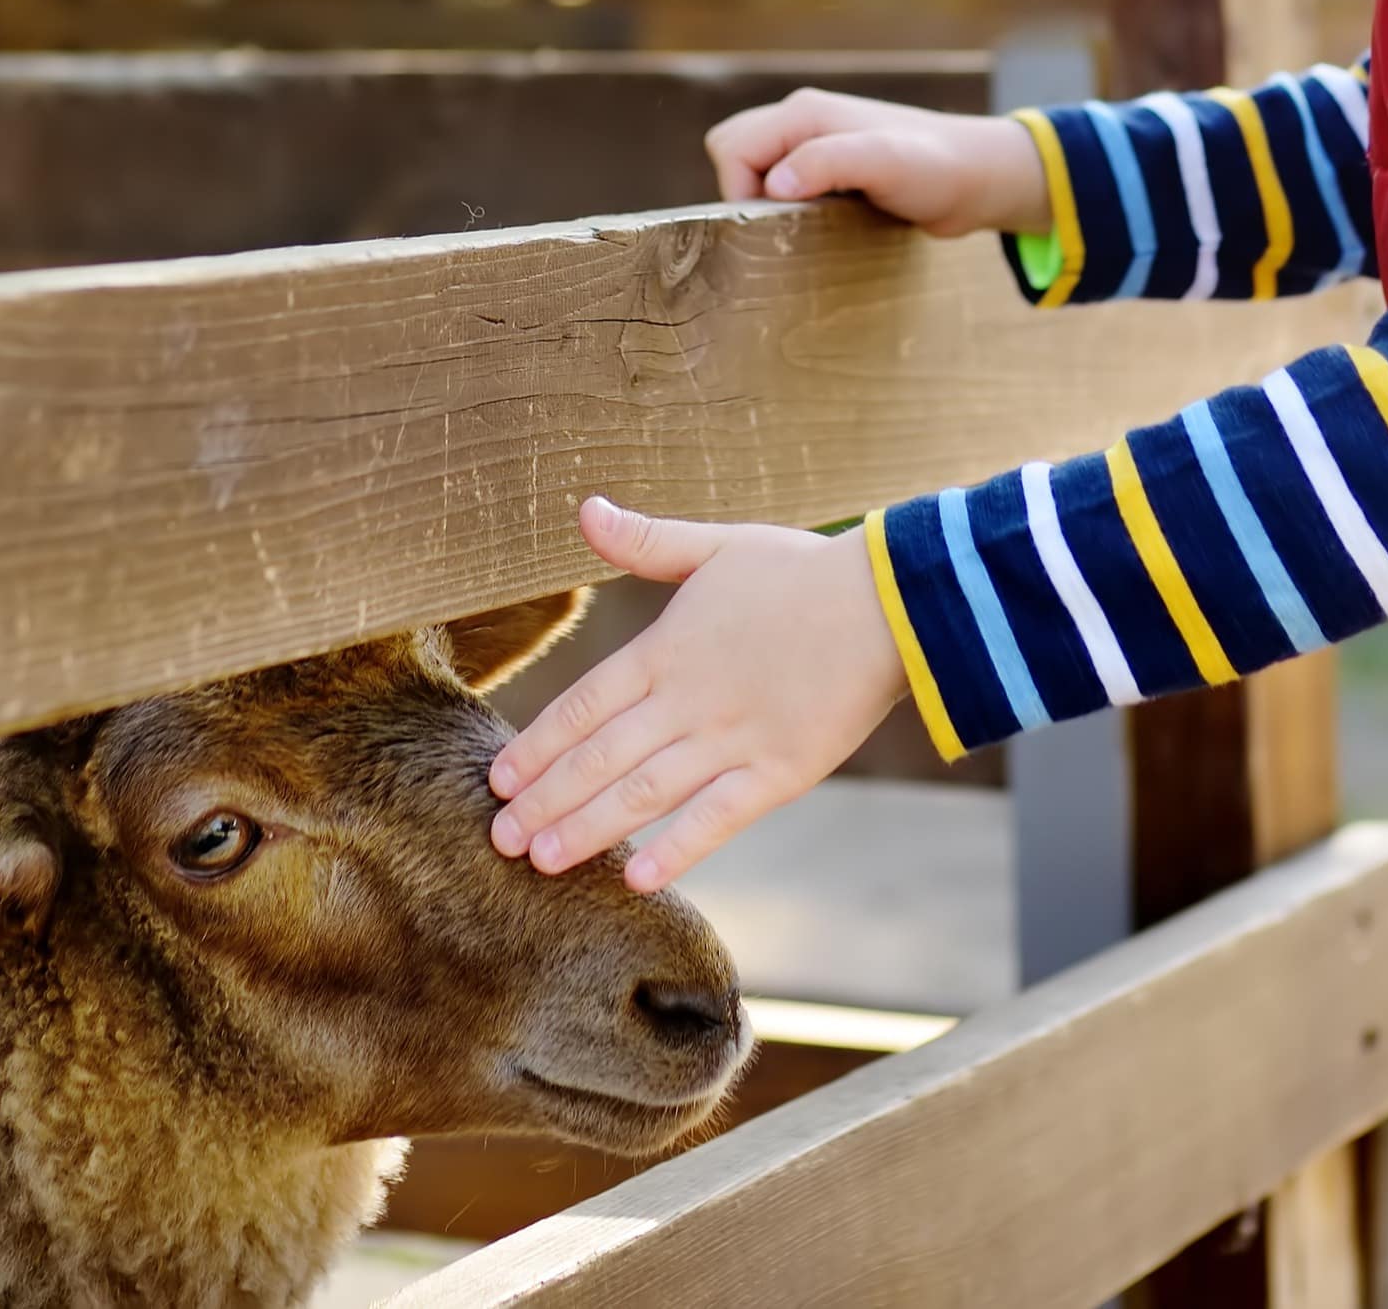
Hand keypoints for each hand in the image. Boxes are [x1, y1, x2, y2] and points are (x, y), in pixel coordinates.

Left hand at [487, 496, 908, 890]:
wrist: (888, 603)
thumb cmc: (799, 572)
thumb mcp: (716, 545)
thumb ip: (645, 541)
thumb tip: (583, 508)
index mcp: (668, 647)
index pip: (584, 704)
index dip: (539, 744)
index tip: (500, 779)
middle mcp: (690, 698)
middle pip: (601, 755)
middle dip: (547, 799)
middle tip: (499, 838)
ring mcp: (734, 739)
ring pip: (646, 792)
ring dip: (590, 827)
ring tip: (542, 862)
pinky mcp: (780, 772)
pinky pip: (718, 818)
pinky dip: (678, 849)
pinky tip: (638, 879)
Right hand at [703, 88, 1050, 238]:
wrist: (981, 179)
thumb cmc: (937, 168)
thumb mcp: (884, 163)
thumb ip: (827, 164)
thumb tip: (772, 187)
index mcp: (803, 113)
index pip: (732, 147)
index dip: (739, 189)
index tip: (774, 223)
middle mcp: (803, 123)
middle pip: (734, 152)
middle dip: (743, 191)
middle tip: (783, 225)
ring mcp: (815, 146)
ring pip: (755, 171)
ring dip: (766, 203)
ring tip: (805, 227)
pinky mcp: (830, 171)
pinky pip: (782, 186)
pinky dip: (786, 208)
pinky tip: (820, 225)